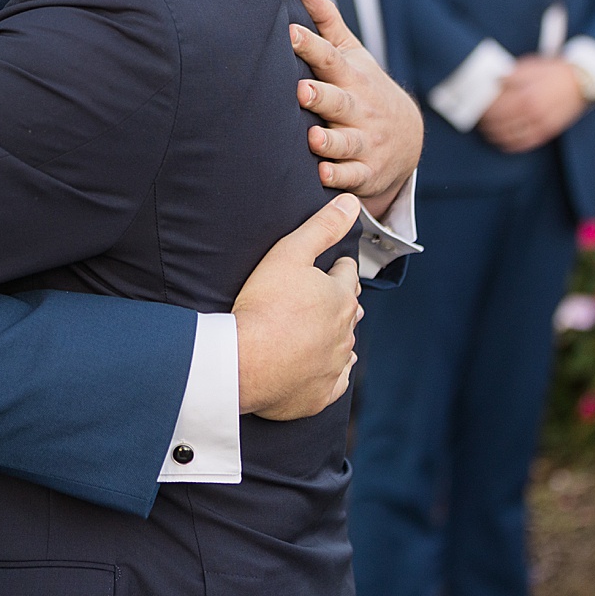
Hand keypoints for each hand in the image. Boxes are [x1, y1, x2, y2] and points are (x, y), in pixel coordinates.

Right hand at [233, 193, 362, 420]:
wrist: (243, 361)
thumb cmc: (263, 305)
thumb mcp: (290, 254)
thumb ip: (322, 227)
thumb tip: (351, 202)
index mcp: (340, 297)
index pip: (347, 274)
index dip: (337, 267)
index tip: (331, 266)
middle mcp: (345, 332)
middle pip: (349, 311)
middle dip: (341, 302)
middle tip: (326, 298)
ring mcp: (335, 365)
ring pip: (344, 346)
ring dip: (336, 336)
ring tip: (323, 331)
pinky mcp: (321, 393)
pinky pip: (335, 381)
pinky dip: (331, 372)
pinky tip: (323, 367)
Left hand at [291, 0, 422, 218]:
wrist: (405, 140)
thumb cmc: (363, 88)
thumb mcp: (351, 53)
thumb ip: (325, 20)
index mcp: (350, 78)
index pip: (329, 58)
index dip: (310, 46)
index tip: (289, 33)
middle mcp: (358, 109)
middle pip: (339, 101)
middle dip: (321, 96)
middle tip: (302, 90)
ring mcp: (363, 141)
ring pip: (345, 142)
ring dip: (330, 141)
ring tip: (313, 138)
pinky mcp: (363, 172)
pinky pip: (351, 176)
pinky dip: (339, 177)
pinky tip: (323, 175)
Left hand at [477, 55, 585, 152]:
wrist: (583, 81)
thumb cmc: (553, 71)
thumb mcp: (531, 66)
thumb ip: (510, 75)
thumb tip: (492, 81)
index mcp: (526, 93)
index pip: (496, 107)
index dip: (483, 110)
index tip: (476, 108)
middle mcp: (533, 111)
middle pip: (500, 123)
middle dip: (485, 123)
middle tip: (479, 119)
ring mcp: (541, 124)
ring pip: (510, 136)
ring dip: (494, 135)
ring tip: (486, 130)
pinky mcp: (548, 132)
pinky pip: (524, 144)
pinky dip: (509, 144)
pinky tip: (501, 140)